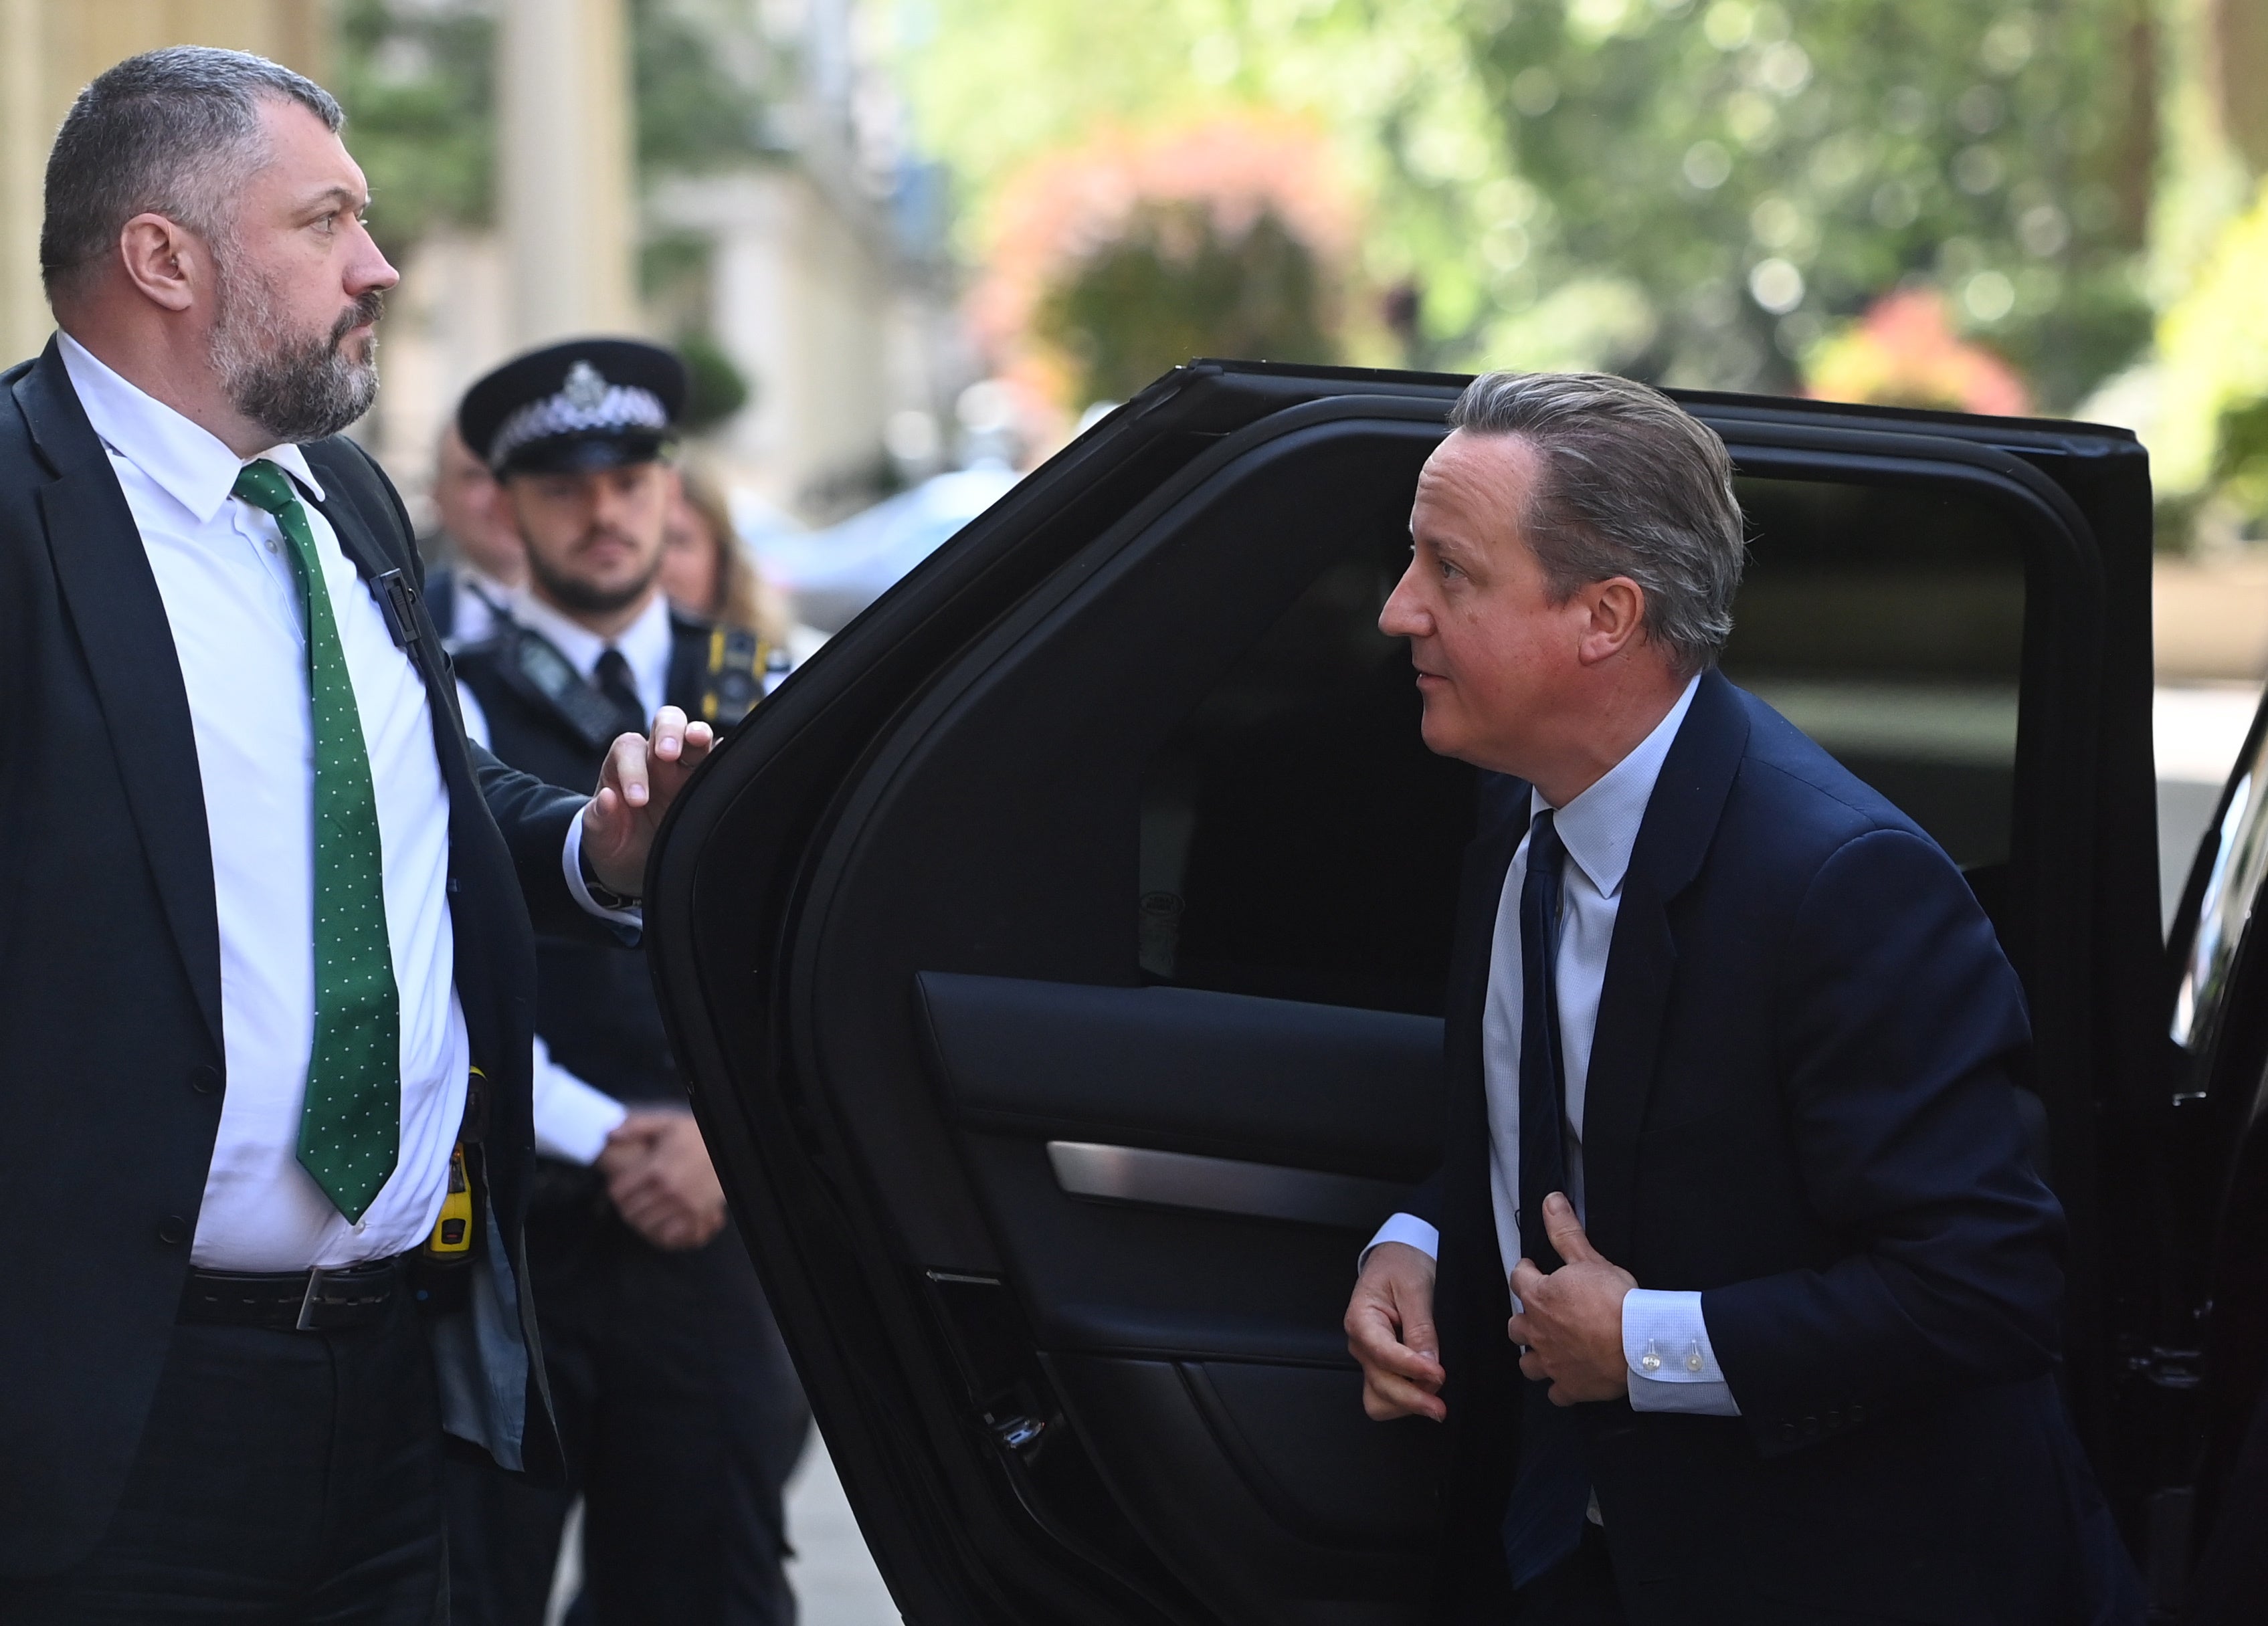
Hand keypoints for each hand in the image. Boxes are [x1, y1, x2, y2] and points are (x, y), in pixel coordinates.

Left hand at [582, 705, 714, 898]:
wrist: (636, 867)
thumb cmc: (616, 845)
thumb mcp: (599, 839)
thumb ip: (597, 820)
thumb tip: (607, 798)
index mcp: (624, 766)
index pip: (629, 749)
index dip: (632, 769)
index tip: (637, 801)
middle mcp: (657, 761)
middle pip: (665, 722)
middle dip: (668, 731)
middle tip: (668, 753)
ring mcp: (686, 770)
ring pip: (696, 736)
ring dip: (699, 734)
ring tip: (700, 740)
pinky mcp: (708, 786)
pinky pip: (721, 763)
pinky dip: (727, 758)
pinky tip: (730, 763)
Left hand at [596, 1109, 727, 1250]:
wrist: (727, 1147)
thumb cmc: (695, 1136)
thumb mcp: (665, 1125)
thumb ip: (636, 1127)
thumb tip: (609, 1134)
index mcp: (655, 1168)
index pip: (619, 1193)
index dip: (615, 1191)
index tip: (620, 1188)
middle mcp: (667, 1189)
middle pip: (630, 1211)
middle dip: (626, 1207)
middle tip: (630, 1201)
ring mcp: (682, 1204)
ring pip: (646, 1225)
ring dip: (641, 1219)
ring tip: (644, 1210)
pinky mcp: (696, 1214)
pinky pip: (668, 1234)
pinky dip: (661, 1230)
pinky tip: (661, 1219)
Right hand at [1345, 1241, 1446, 1421]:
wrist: (1397, 1258)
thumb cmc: (1402, 1264)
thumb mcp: (1415, 1287)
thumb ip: (1420, 1326)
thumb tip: (1428, 1363)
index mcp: (1361, 1319)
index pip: (1384, 1354)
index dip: (1411, 1369)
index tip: (1438, 1374)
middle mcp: (1360, 1344)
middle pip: (1380, 1384)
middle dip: (1411, 1398)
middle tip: (1441, 1406)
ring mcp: (1369, 1357)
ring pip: (1379, 1397)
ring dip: (1407, 1404)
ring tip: (1435, 1399)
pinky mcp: (1381, 1365)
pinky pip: (1386, 1395)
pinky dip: (1405, 1401)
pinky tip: (1425, 1393)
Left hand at [1506, 1193, 1636, 1404]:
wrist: (1640, 1344)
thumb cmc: (1616, 1300)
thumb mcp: (1590, 1259)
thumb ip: (1566, 1231)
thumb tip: (1550, 1201)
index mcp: (1539, 1297)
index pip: (1519, 1279)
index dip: (1526, 1272)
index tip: (1533, 1270)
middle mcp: (1538, 1331)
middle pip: (1516, 1326)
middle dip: (1524, 1319)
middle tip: (1540, 1313)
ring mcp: (1551, 1362)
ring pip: (1527, 1363)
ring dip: (1533, 1355)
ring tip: (1546, 1349)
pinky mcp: (1570, 1387)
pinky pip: (1555, 1393)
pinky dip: (1559, 1387)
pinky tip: (1566, 1381)